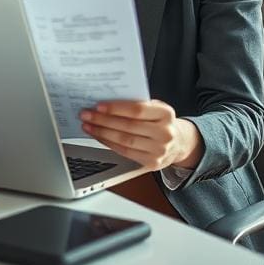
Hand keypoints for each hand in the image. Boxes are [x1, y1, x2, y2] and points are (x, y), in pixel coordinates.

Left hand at [80, 100, 202, 170]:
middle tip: (86, 115)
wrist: (178, 143)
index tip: (98, 106)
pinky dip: (108, 143)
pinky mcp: (152, 163)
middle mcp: (165, 132)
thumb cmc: (160, 121)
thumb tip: (106, 101)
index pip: (137, 110)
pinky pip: (125, 152)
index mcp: (165, 113)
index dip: (116, 108)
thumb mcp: (155, 108)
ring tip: (88, 126)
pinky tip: (99, 137)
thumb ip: (137, 103)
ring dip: (102, 133)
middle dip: (103, 120)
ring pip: (124, 141)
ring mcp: (159, 150)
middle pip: (128, 126)